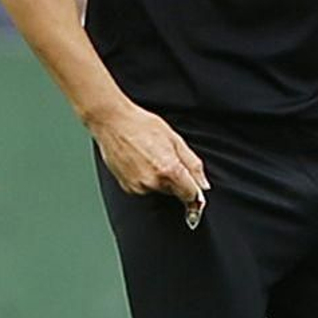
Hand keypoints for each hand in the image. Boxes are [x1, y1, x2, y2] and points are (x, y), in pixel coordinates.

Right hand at [90, 103, 209, 208]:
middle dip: (177, 180)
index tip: (197, 192)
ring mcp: (138, 187)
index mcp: (169, 170)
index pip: (190, 195)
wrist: (114, 123)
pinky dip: (147, 179)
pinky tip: (142, 162)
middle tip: (168, 158)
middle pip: (175, 192)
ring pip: (159, 190)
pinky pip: (145, 188)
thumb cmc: (143, 126)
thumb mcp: (175, 139)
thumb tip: (202, 184)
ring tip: (152, 157)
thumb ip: (192, 164)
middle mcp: (153, 183)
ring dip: (161, 180)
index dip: (196, 192)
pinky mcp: (127, 188)